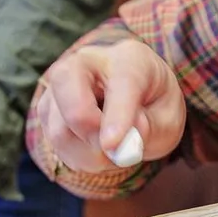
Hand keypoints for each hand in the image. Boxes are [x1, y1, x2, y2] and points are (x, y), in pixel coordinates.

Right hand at [34, 37, 185, 173]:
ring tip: (115, 150)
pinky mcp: (48, 109)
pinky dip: (79, 157)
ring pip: (59, 127)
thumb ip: (150, 129)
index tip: (113, 146)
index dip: (117, 116)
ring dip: (89, 154)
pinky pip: (55, 143)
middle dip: (88, 127)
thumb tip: (118, 146)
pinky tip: (98, 149)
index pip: (121, 82)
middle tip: (113, 149)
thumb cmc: (154, 105)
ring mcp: (61, 84)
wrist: (137, 99)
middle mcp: (88, 61)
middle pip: (66, 83)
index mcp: (129, 58)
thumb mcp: (169, 119)